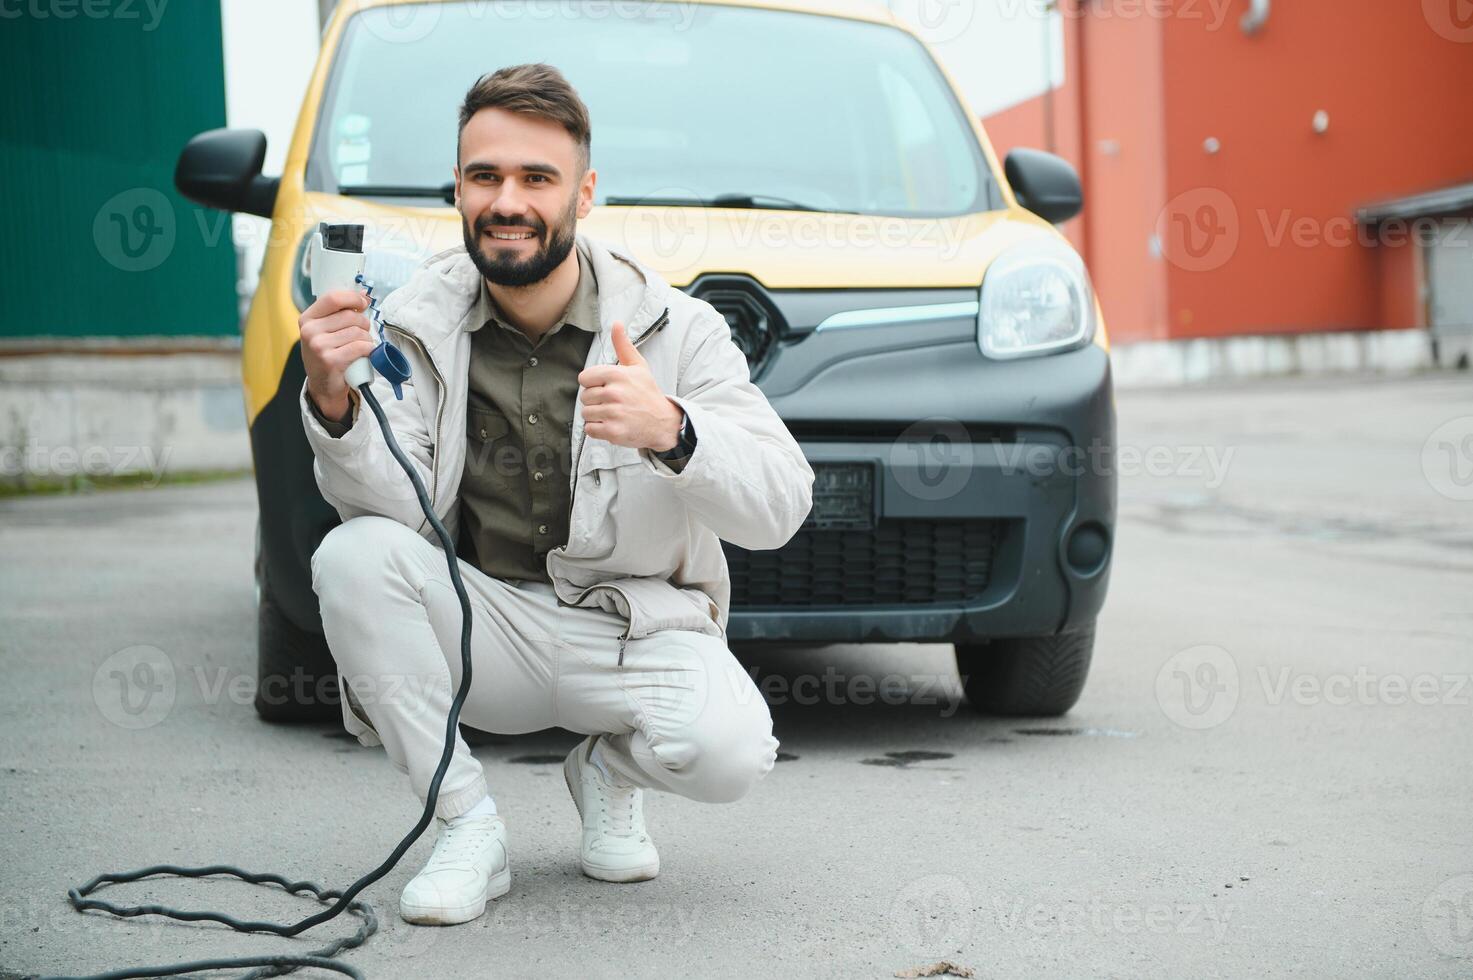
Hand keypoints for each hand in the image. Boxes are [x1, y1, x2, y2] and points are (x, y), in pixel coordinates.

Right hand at [299, 289, 375, 419]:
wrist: (323, 386)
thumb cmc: (327, 354)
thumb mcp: (326, 331)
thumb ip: (341, 312)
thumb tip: (363, 293)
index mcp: (307, 319)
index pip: (333, 298)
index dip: (353, 298)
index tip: (363, 303)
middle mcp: (310, 331)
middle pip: (350, 316)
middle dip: (363, 324)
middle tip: (361, 334)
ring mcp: (319, 346)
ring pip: (358, 332)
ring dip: (367, 339)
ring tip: (360, 347)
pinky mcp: (331, 361)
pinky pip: (361, 347)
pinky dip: (368, 350)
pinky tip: (363, 355)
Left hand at [578, 322, 682, 450]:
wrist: (663, 422)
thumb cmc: (648, 393)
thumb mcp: (638, 366)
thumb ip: (623, 346)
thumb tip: (616, 323)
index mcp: (617, 374)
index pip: (584, 378)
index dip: (593, 384)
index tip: (607, 388)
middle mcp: (614, 393)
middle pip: (584, 397)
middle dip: (596, 401)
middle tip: (614, 403)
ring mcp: (614, 413)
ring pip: (586, 414)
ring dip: (597, 416)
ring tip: (614, 414)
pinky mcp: (613, 432)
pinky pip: (590, 429)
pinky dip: (598, 430)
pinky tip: (612, 425)